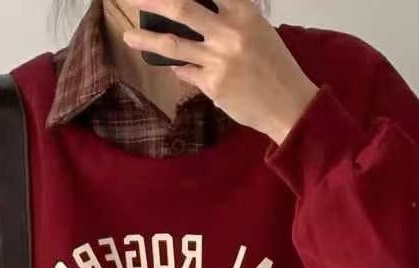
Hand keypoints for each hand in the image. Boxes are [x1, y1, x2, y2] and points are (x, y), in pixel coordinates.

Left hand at [121, 0, 319, 144]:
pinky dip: (179, 69)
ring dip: (147, 39)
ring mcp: (218, 60)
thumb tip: (197, 16)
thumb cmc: (275, 66)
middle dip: (154, 0)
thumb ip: (230, 18)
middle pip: (182, 8)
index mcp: (244, 12)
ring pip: (173, 45)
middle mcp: (228, 32)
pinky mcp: (212, 85)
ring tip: (129, 37)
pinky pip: (186, 72)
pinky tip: (174, 67)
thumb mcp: (258, 30)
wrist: (289, 105)